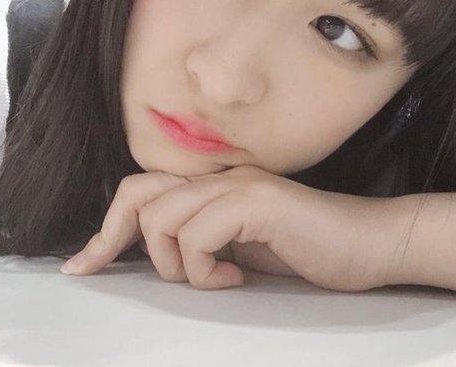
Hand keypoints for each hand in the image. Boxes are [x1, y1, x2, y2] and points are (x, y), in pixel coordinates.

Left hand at [60, 165, 413, 290]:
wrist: (371, 243)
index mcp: (214, 187)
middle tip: (112, 271)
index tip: (83, 266)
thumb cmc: (310, 250)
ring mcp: (240, 187)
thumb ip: (204, 242)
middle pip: (138, 193)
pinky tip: (235, 277)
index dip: (106, 230)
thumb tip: (158, 258)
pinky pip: (199, 233)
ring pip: (162, 218)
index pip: (143, 192)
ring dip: (175, 263)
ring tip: (213, 277)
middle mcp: (221, 178)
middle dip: (116, 238)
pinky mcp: (258, 203)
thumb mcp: (242, 248)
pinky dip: (205, 267)